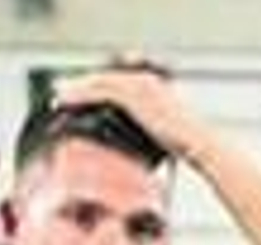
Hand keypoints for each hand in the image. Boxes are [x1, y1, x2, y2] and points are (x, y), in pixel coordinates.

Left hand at [51, 66, 213, 165]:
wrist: (201, 146)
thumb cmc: (193, 148)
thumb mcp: (171, 135)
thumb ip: (154, 133)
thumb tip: (144, 149)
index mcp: (156, 86)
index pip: (121, 82)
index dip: (100, 87)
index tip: (85, 93)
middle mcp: (145, 80)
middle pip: (106, 79)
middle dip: (84, 84)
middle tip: (65, 89)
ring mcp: (138, 86)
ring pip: (99, 82)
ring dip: (76, 88)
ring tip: (59, 94)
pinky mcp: (132, 96)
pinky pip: (99, 91)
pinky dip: (80, 94)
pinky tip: (66, 99)